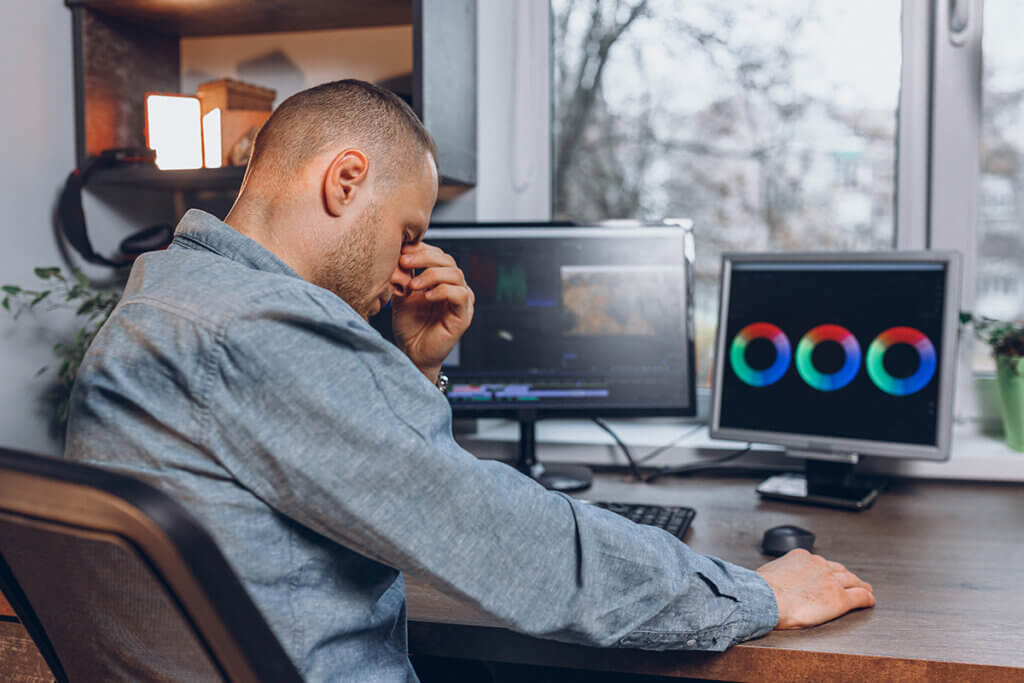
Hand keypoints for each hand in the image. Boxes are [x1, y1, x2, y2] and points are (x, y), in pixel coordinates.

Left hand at [392, 242, 473, 380]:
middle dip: (425, 258)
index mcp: (441, 280)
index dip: (422, 250)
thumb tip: (397, 257)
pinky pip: (460, 294)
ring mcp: (462, 300)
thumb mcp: (401, 295)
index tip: (402, 251)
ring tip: (413, 285)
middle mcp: (454, 287)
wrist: (412, 353)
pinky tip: (427, 296)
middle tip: (405, 262)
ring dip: (432, 275)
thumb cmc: (409, 326)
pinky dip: (443, 291)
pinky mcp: (464, 315)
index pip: (438, 255)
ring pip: (455, 274)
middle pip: (448, 260)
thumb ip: (403, 277)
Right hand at [756, 549, 874, 628]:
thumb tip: (773, 582)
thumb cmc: (761, 590)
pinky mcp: (839, 598)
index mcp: (801, 557)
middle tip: (852, 581)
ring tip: (866, 589)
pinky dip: (867, 598)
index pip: (819, 562)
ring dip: (860, 585)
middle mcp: (819, 565)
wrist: (766, 599)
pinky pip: (860, 596)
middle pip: (839, 569)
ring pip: (853, 581)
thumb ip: (778, 574)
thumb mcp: (768, 574)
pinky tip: (870, 600)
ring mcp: (831, 581)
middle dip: (846, 576)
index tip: (828, 575)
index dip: (827, 570)